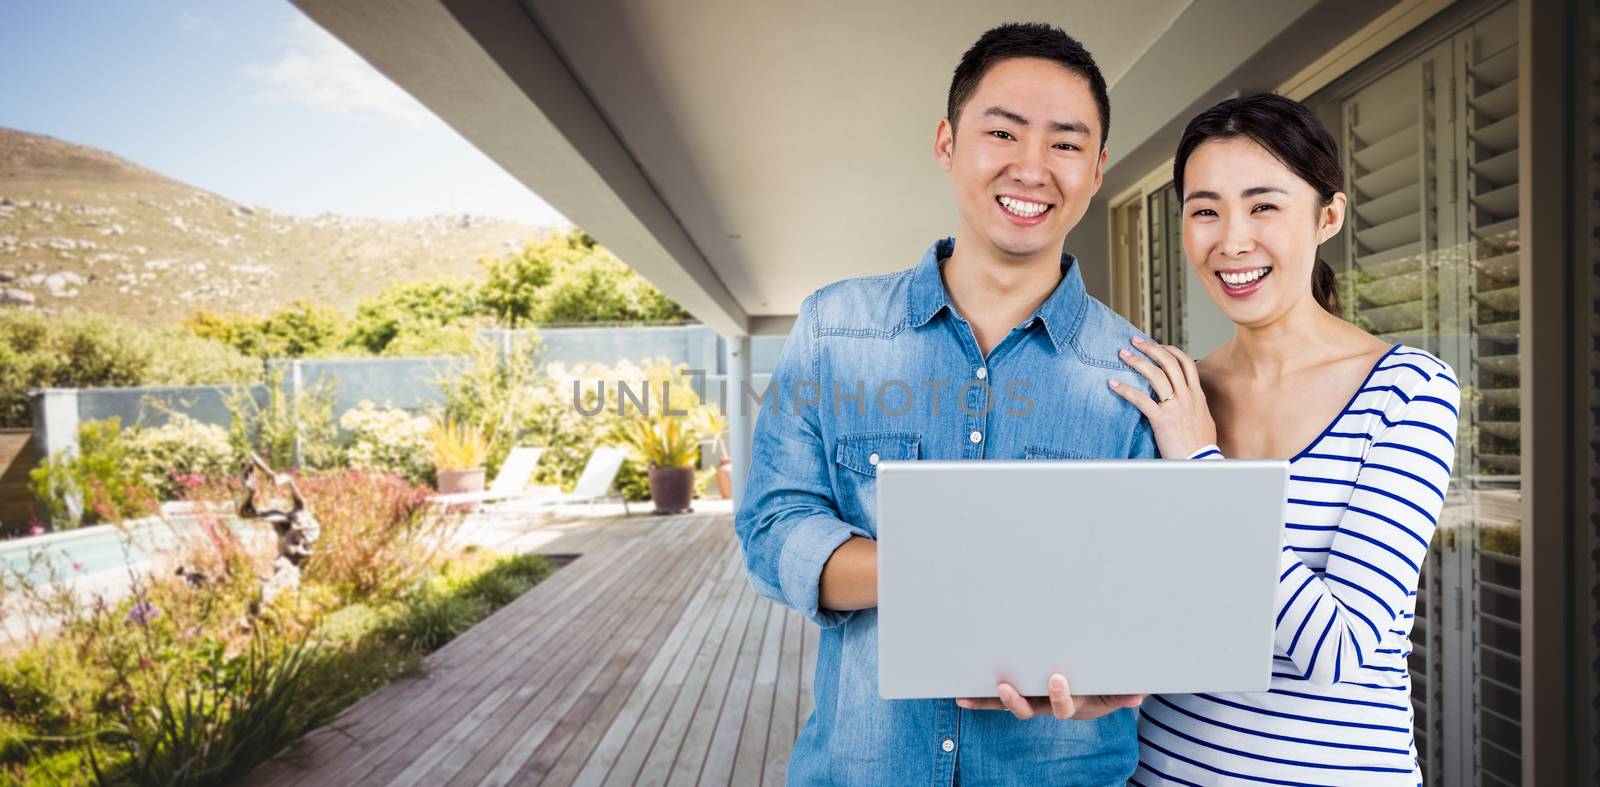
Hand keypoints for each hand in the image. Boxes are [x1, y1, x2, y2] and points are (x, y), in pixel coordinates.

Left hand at [955, 673, 1144, 720]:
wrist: (1097, 691)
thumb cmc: (1106, 686)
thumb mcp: (1116, 690)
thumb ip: (1124, 693)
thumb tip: (1138, 697)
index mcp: (1073, 704)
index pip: (1063, 706)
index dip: (1059, 696)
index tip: (1057, 678)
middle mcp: (1048, 706)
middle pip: (1029, 710)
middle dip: (1016, 701)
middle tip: (1005, 686)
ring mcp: (1033, 700)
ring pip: (1010, 705)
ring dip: (990, 701)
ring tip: (969, 694)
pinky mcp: (1021, 693)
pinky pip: (996, 699)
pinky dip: (979, 699)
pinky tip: (961, 698)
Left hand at [1109, 337, 1217, 458]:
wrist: (1201, 462)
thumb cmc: (1200, 445)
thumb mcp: (1202, 419)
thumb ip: (1192, 405)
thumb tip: (1184, 398)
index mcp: (1197, 395)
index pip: (1186, 363)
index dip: (1170, 350)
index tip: (1157, 345)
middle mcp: (1187, 397)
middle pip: (1169, 362)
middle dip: (1150, 348)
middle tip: (1135, 341)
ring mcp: (1175, 407)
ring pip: (1156, 375)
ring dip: (1137, 361)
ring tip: (1123, 354)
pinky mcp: (1162, 419)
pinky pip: (1141, 399)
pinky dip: (1125, 389)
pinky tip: (1113, 384)